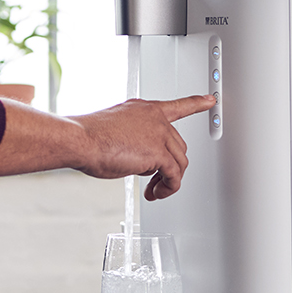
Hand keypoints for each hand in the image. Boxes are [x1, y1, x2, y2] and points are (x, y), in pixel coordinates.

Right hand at [69, 94, 215, 199]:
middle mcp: (155, 118)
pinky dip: (168, 187)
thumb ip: (133, 138)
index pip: (177, 106)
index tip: (210, 100)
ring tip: (154, 190)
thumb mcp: (115, 130)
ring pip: (180, 161)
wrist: (82, 140)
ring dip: (169, 180)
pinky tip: (156, 192)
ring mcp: (159, 133)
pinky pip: (174, 175)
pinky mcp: (159, 152)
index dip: (196, 103)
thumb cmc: (89, 136)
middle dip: (168, 166)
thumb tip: (138, 158)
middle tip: (153, 181)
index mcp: (144, 110)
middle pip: (178, 145)